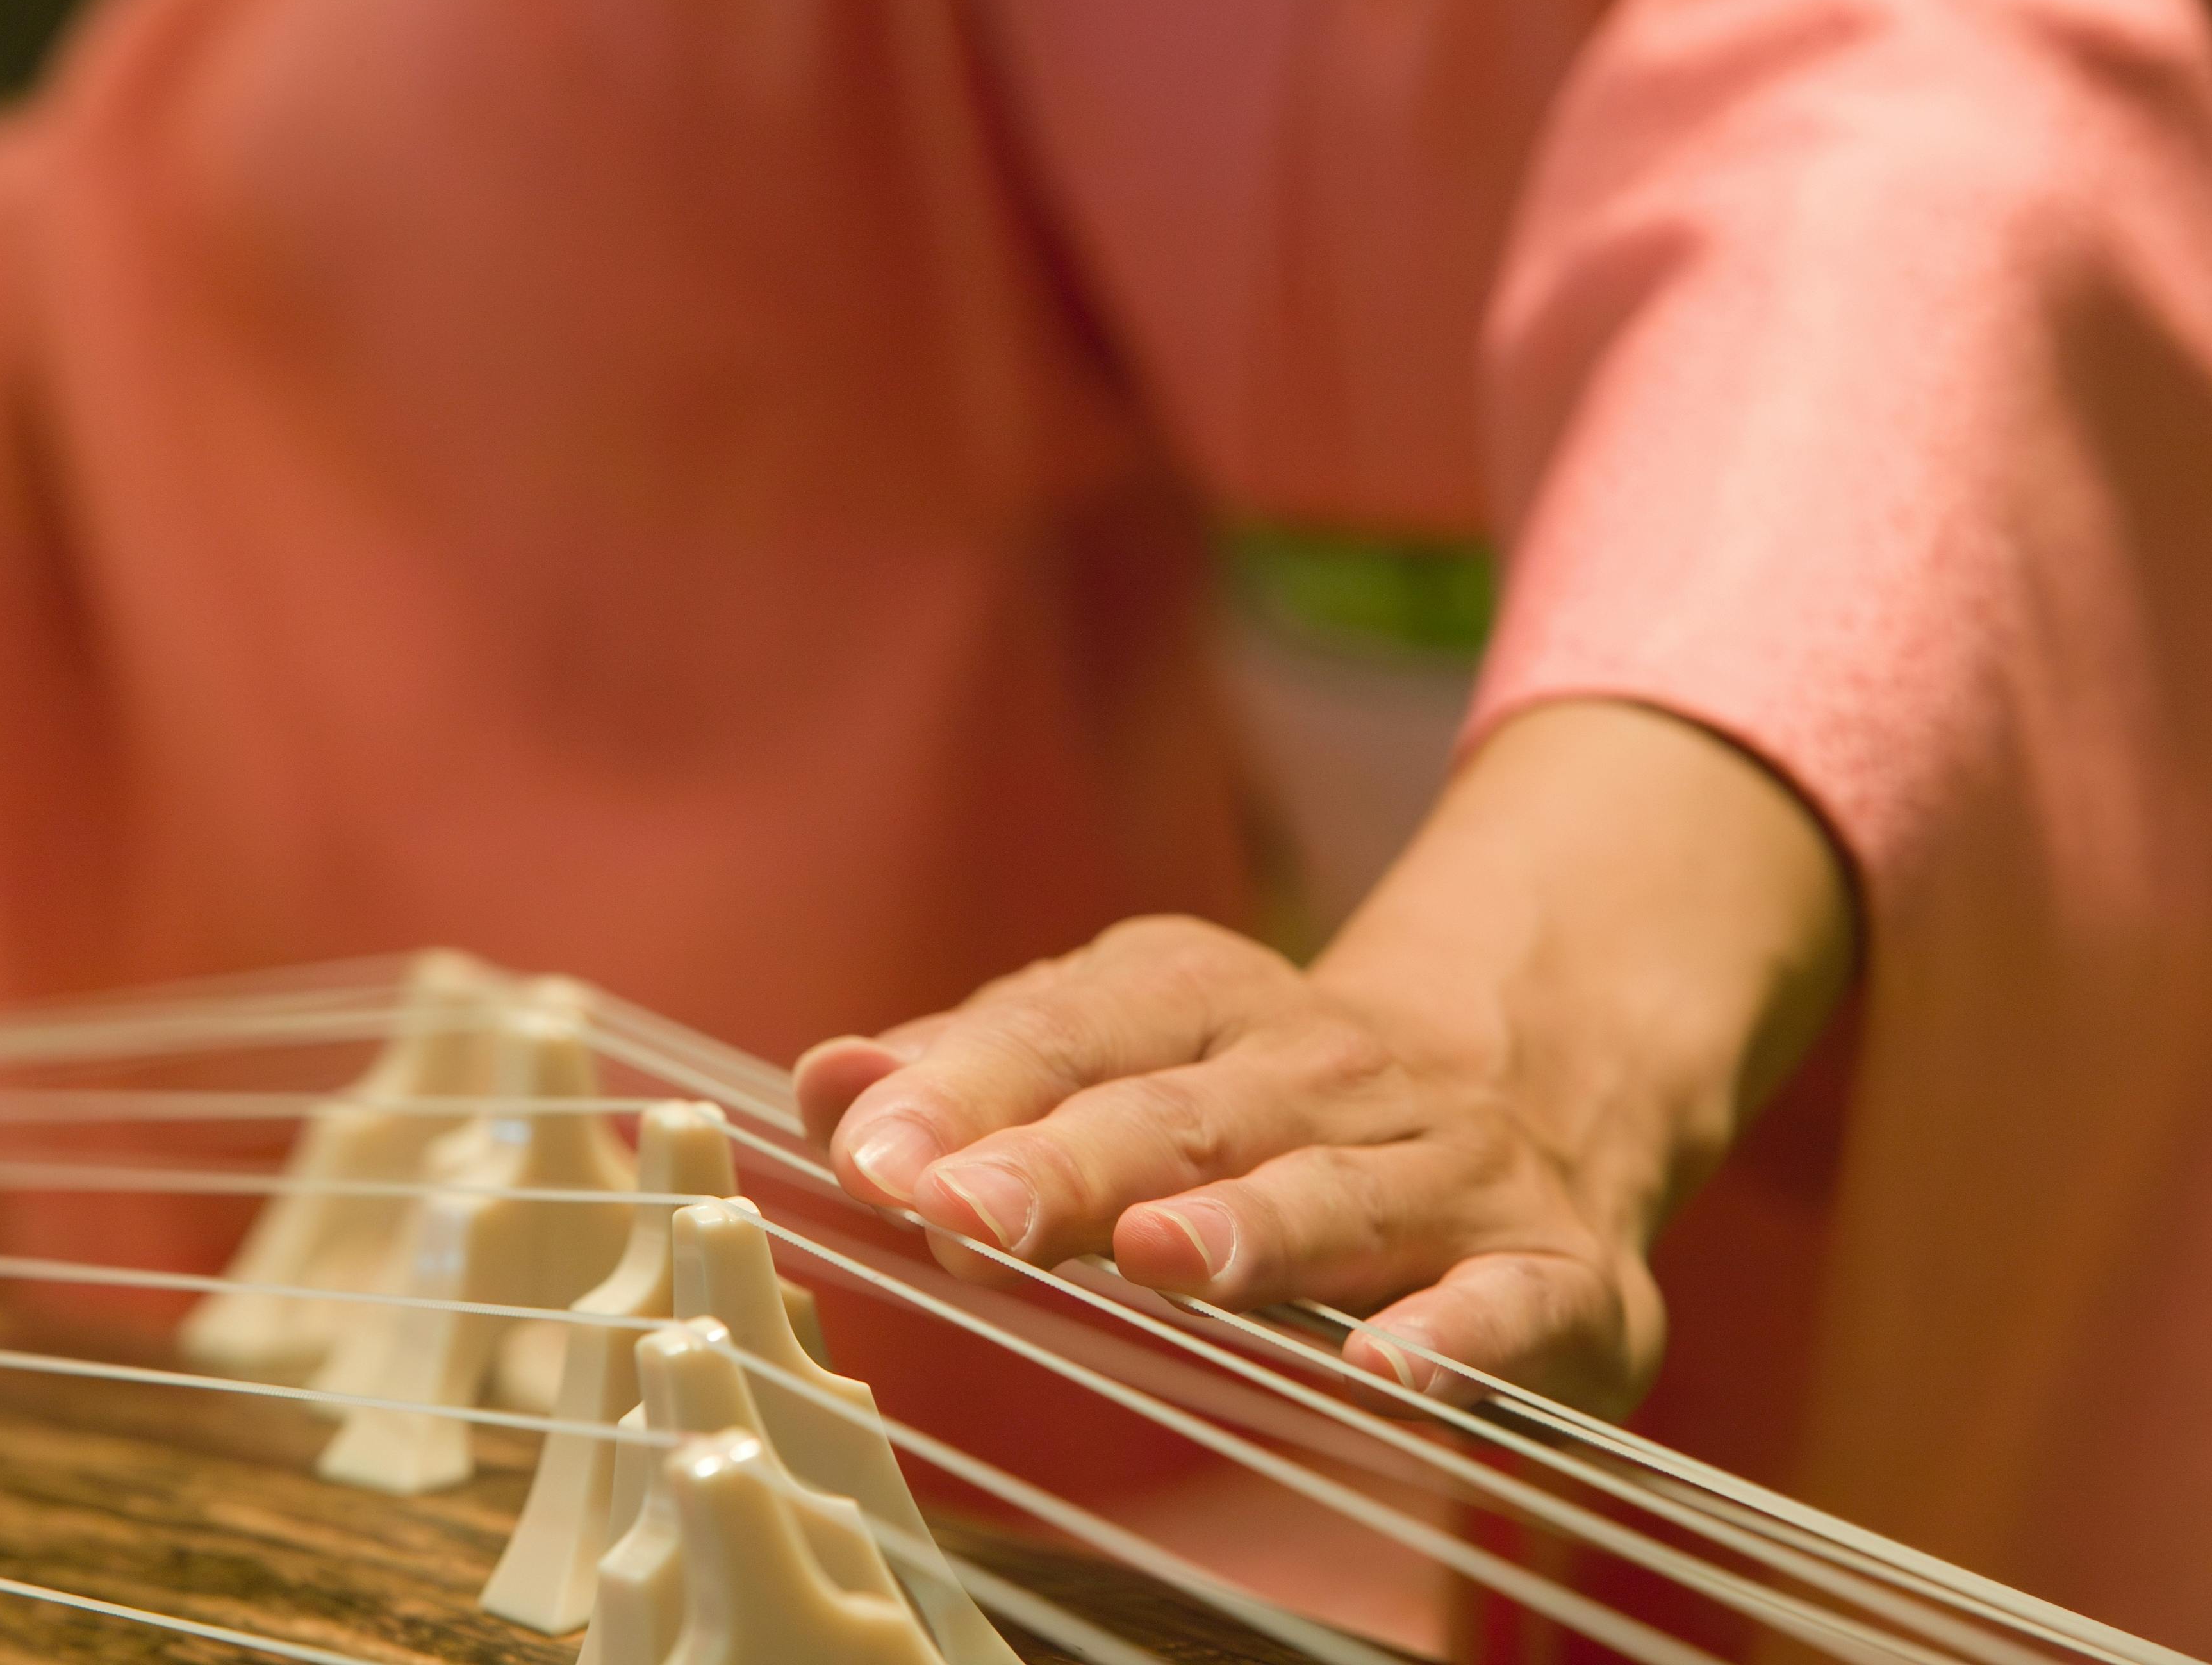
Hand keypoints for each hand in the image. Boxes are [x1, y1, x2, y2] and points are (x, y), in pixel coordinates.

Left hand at [796, 702, 1852, 1416]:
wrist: (1550, 1073)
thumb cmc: (1271, 1091)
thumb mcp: (1129, 1042)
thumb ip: (978, 1069)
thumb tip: (827, 1084)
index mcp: (1203, 1004)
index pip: (1070, 1031)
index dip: (969, 1088)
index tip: (872, 1154)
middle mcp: (1323, 1070)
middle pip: (1182, 1111)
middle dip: (1070, 1160)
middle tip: (966, 1210)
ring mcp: (1445, 1166)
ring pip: (1335, 1191)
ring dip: (1248, 1224)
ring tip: (1155, 1256)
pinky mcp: (1552, 1267)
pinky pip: (1506, 1301)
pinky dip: (1457, 1336)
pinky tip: (1390, 1374)